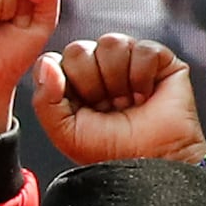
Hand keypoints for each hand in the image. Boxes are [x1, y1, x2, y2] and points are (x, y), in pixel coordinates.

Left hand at [32, 33, 205, 165]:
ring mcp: (128, 61)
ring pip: (111, 42)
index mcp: (74, 84)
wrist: (152, 163)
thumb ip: (45, 99)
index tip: (80, 106)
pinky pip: (144, 48)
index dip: (64, 81)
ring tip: (127, 102)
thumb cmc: (111, 152)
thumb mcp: (64, 132)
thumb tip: (48, 63)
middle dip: (91, 82)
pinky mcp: (160, 60)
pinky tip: (146, 96)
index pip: (55, 59)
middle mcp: (99, 69)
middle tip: (107, 107)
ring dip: (117, 78)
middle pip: (79, 49)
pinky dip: (142, 75)